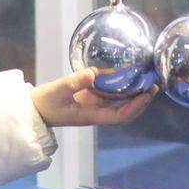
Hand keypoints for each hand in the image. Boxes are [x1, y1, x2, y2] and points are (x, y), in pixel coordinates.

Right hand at [30, 68, 153, 126]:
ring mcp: (95, 105)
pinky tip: (127, 73)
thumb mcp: (58, 91)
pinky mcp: (90, 97)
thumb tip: (93, 73)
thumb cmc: (45, 103)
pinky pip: (110, 93)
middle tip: (154, 84)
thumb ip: (74, 82)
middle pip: (125, 110)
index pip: (119, 116)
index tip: (146, 95)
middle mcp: (97, 112)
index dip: (135, 107)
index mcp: (92, 115)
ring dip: (134, 93)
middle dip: (141, 100)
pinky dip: (121, 86)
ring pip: (120, 102)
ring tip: (147, 79)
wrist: (35, 109)